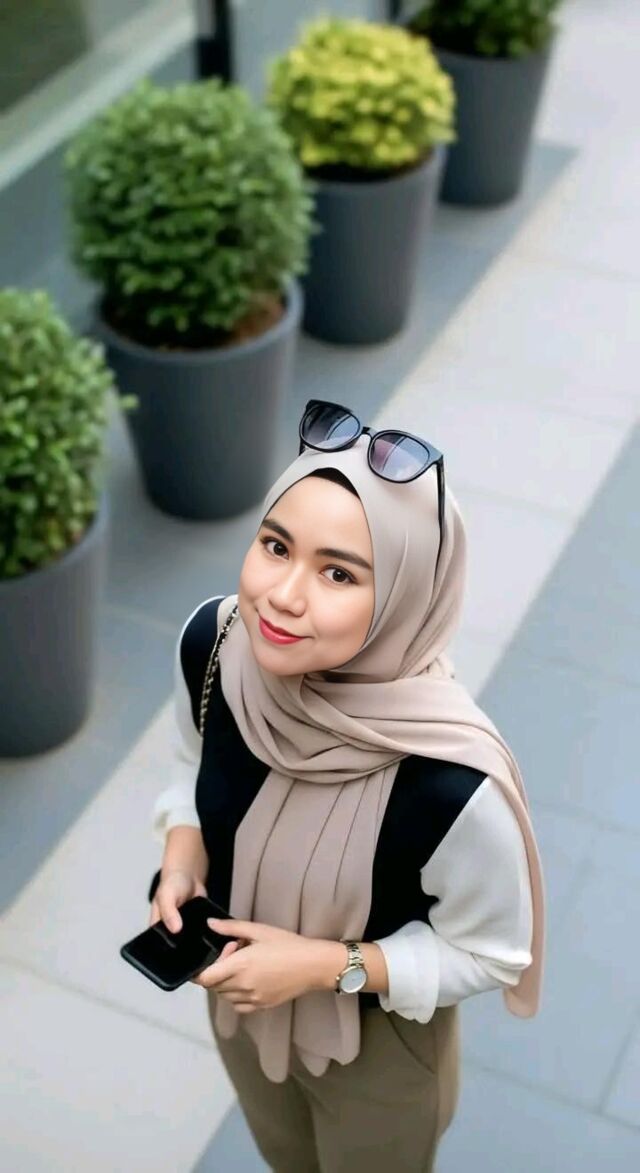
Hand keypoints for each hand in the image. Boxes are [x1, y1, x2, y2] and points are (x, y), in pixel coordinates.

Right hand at [148, 872, 242, 964]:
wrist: (188, 874)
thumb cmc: (173, 883)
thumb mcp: (167, 894)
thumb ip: (169, 911)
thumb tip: (175, 929)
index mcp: (158, 933)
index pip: (163, 955)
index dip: (174, 963)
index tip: (191, 966)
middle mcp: (171, 937)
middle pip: (182, 956)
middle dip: (196, 959)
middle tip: (213, 958)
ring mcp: (186, 935)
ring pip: (196, 950)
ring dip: (208, 952)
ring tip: (223, 952)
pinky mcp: (199, 931)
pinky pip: (206, 940)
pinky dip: (215, 942)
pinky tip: (227, 944)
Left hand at [191, 918, 341, 1012]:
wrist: (313, 965)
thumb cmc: (288, 944)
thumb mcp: (260, 930)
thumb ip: (231, 928)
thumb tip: (210, 924)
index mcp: (240, 965)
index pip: (205, 978)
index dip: (200, 971)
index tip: (209, 958)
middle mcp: (243, 985)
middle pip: (213, 986)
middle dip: (216, 971)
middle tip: (233, 954)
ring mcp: (252, 998)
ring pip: (224, 996)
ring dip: (225, 983)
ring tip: (242, 967)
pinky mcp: (261, 1006)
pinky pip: (238, 1006)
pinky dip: (235, 996)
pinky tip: (247, 982)